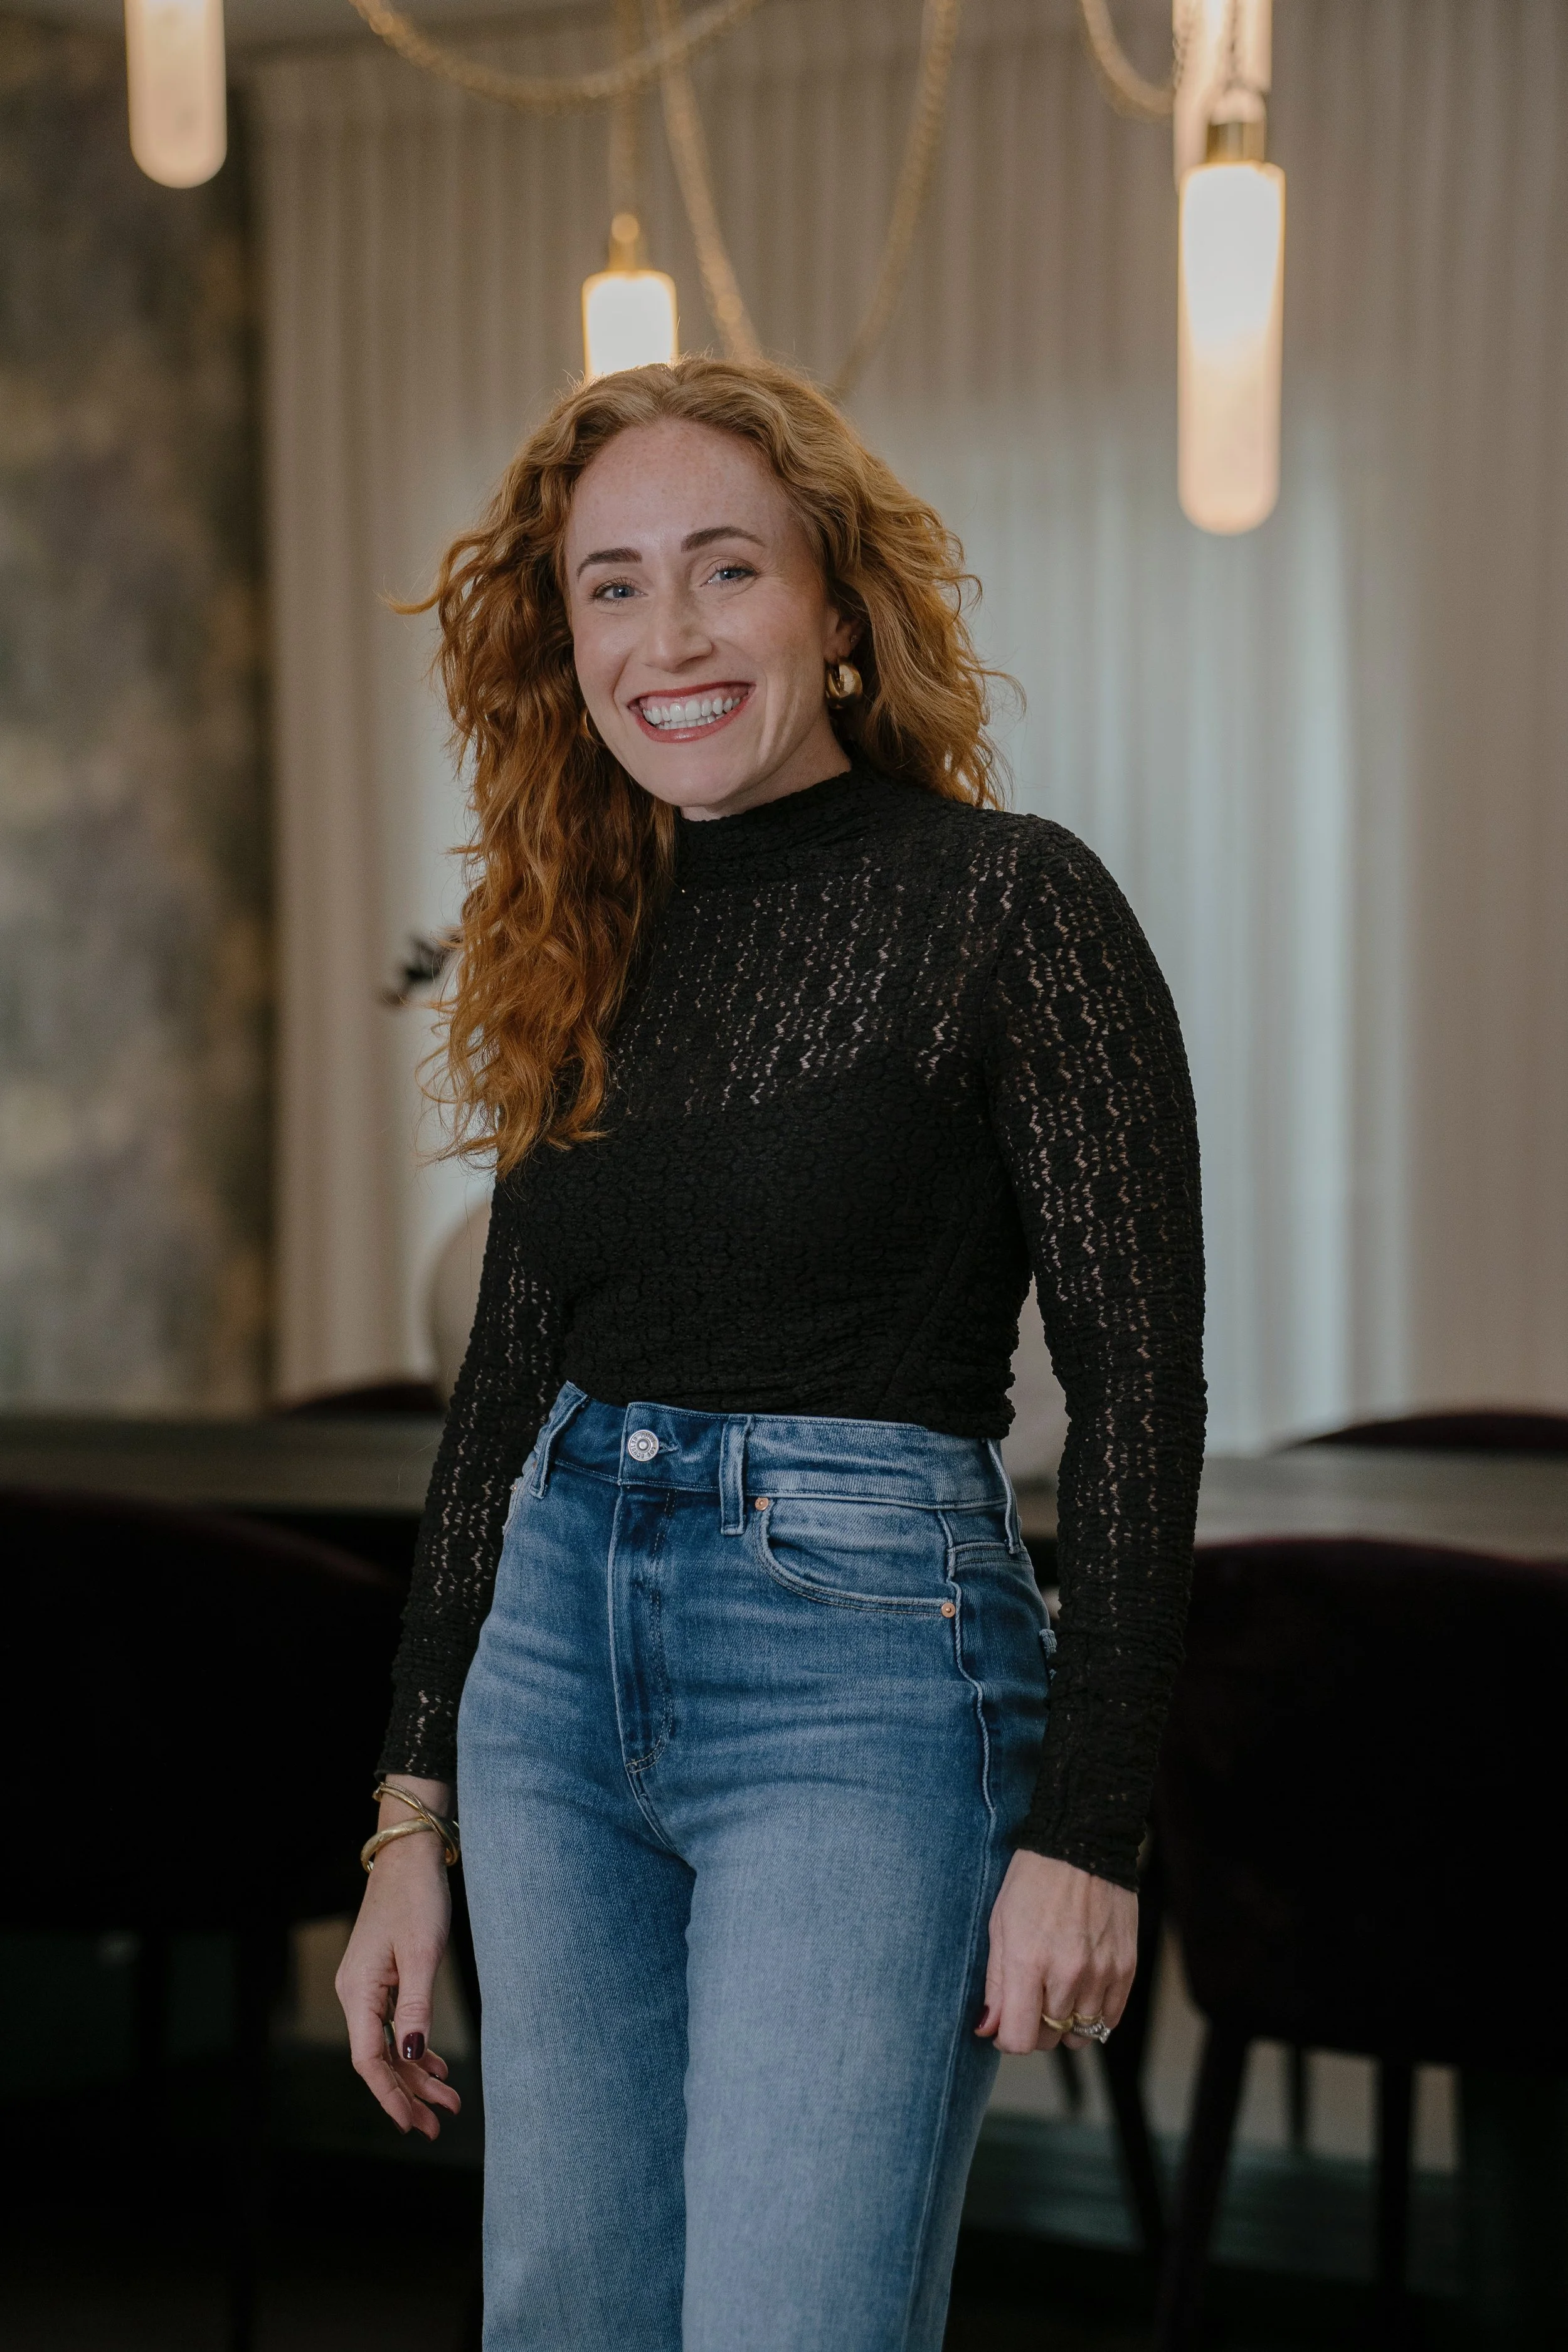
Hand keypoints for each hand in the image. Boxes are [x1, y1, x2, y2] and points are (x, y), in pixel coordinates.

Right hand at [335, 1781, 462, 2140]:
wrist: (411, 1854)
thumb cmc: (417, 1897)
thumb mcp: (422, 1953)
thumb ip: (418, 2007)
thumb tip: (414, 2058)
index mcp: (358, 1991)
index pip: (369, 2060)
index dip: (391, 2095)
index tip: (414, 2124)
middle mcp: (356, 1993)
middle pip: (380, 2058)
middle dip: (409, 2094)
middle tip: (441, 2125)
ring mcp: (368, 1986)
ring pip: (390, 2044)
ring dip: (418, 2075)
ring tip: (450, 2102)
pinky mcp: (383, 1976)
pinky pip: (395, 2024)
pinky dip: (416, 2048)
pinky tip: (437, 2065)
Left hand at [974, 1849, 1137, 2055]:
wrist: (1082, 1843)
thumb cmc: (1032, 1880)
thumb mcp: (1000, 1925)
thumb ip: (996, 1984)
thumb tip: (987, 2029)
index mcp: (1029, 1961)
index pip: (1020, 2039)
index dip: (1007, 2038)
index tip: (1005, 2024)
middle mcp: (1067, 1973)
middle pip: (1049, 2038)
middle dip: (1033, 2027)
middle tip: (1030, 1997)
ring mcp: (1101, 1972)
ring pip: (1080, 2033)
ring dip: (1065, 2022)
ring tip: (1057, 1989)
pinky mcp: (1126, 1968)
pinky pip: (1110, 2019)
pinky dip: (1093, 2014)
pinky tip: (1081, 1989)